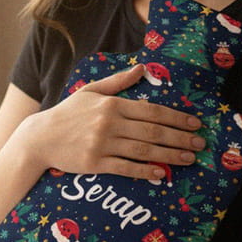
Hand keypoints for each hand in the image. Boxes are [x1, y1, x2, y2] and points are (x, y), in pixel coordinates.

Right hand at [22, 64, 204, 180]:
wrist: (40, 137)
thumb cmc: (68, 114)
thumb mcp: (90, 91)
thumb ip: (118, 82)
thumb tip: (142, 69)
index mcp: (111, 104)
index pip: (151, 111)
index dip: (176, 117)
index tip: (195, 123)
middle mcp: (109, 123)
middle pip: (153, 131)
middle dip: (180, 137)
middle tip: (200, 143)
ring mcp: (102, 144)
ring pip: (144, 150)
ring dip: (170, 155)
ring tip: (189, 158)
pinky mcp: (95, 163)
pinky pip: (126, 168)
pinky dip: (145, 170)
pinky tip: (162, 173)